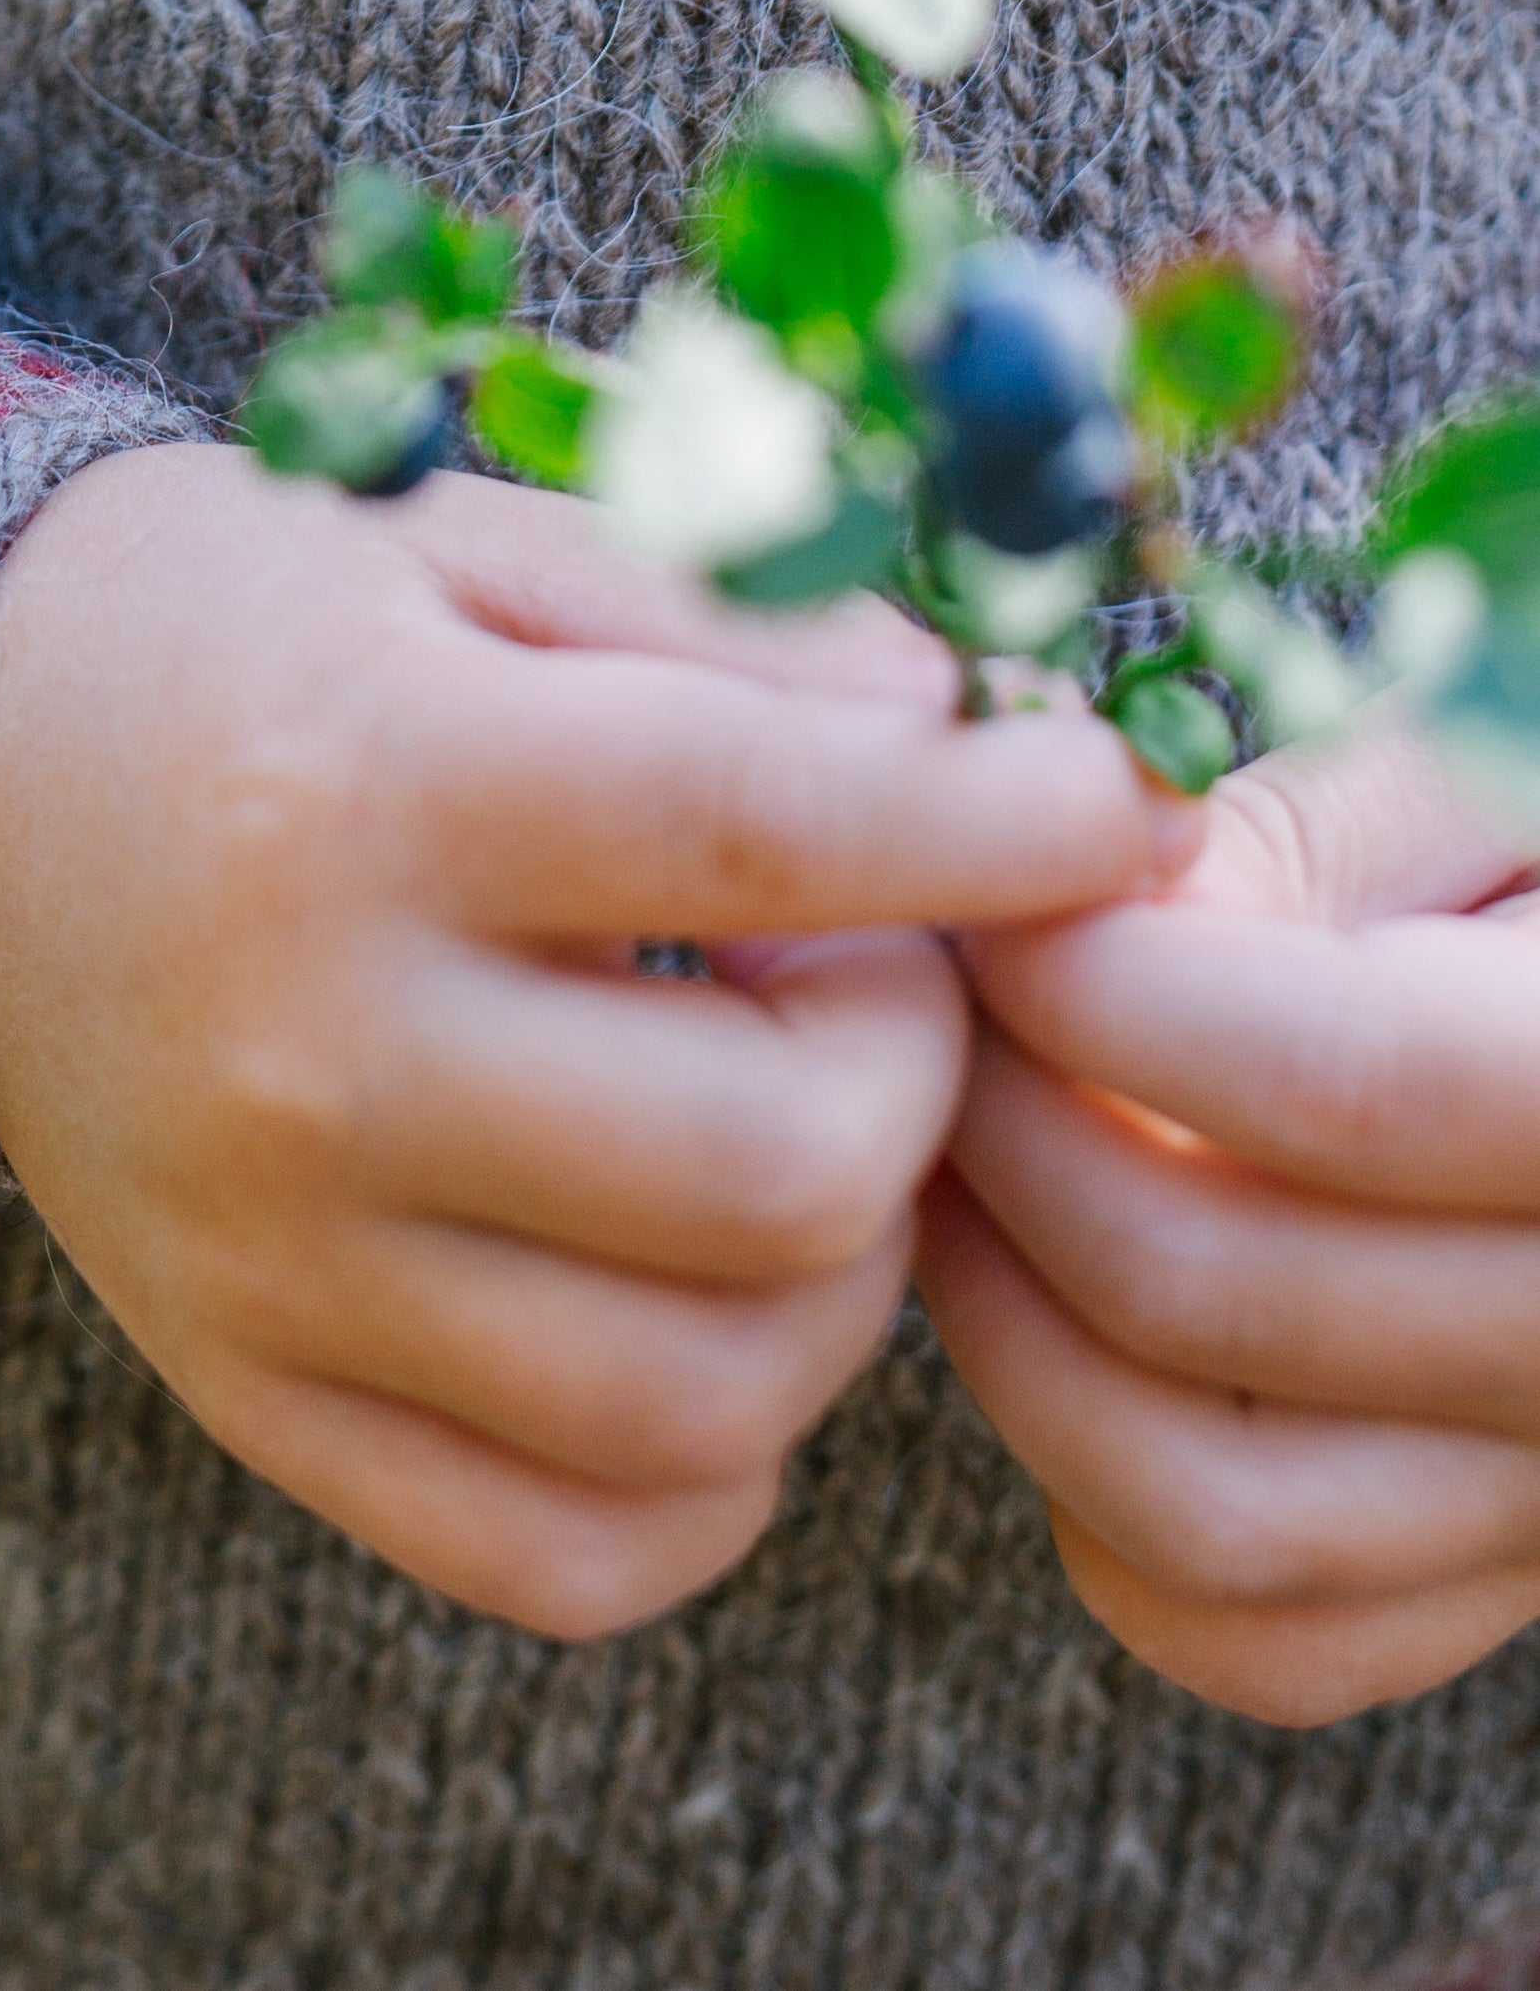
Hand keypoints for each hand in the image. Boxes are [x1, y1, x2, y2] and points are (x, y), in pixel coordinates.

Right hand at [0, 446, 1190, 1640]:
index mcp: (370, 785)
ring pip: (715, 1397)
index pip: (756, 829)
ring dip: (837, 1276)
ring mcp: (275, 1253)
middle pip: (782, 1173)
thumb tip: (967, 736)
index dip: (991, 825)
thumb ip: (722, 622)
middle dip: (912, 1071)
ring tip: (780, 1124)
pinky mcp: (254, 1393)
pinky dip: (712, 1467)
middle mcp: (314, 1047)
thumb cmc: (254, 630)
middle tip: (865, 972)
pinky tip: (699, 1301)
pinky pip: (578, 1549)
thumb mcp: (465, 545)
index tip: (1108, 801)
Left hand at [928, 713, 1539, 1724]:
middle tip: (923, 999)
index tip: (984, 900)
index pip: (1340, 1082)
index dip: (1101, 986)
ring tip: (947, 1140)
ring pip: (1197, 1507)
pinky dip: (1098, 1492)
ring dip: (1003, 1314)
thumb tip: (1081, 914)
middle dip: (999, 1120)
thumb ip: (1299, 841)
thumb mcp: (1483, 777)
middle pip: (1214, 1290)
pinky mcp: (1488, 1591)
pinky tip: (1055, 1301)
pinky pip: (1251, 1629)